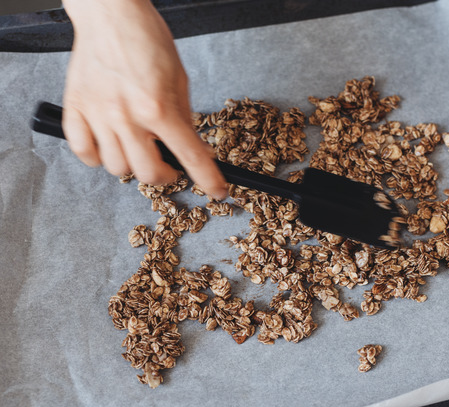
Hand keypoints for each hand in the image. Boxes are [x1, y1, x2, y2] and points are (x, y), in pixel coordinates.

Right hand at [61, 0, 226, 197]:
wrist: (110, 15)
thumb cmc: (147, 40)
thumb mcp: (180, 80)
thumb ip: (185, 117)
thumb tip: (195, 148)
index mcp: (159, 107)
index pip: (190, 157)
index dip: (209, 180)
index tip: (218, 191)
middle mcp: (127, 116)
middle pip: (148, 173)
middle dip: (165, 175)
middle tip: (169, 164)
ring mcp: (98, 114)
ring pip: (116, 167)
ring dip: (132, 164)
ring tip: (137, 147)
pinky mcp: (75, 108)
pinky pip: (83, 152)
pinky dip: (96, 156)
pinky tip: (108, 144)